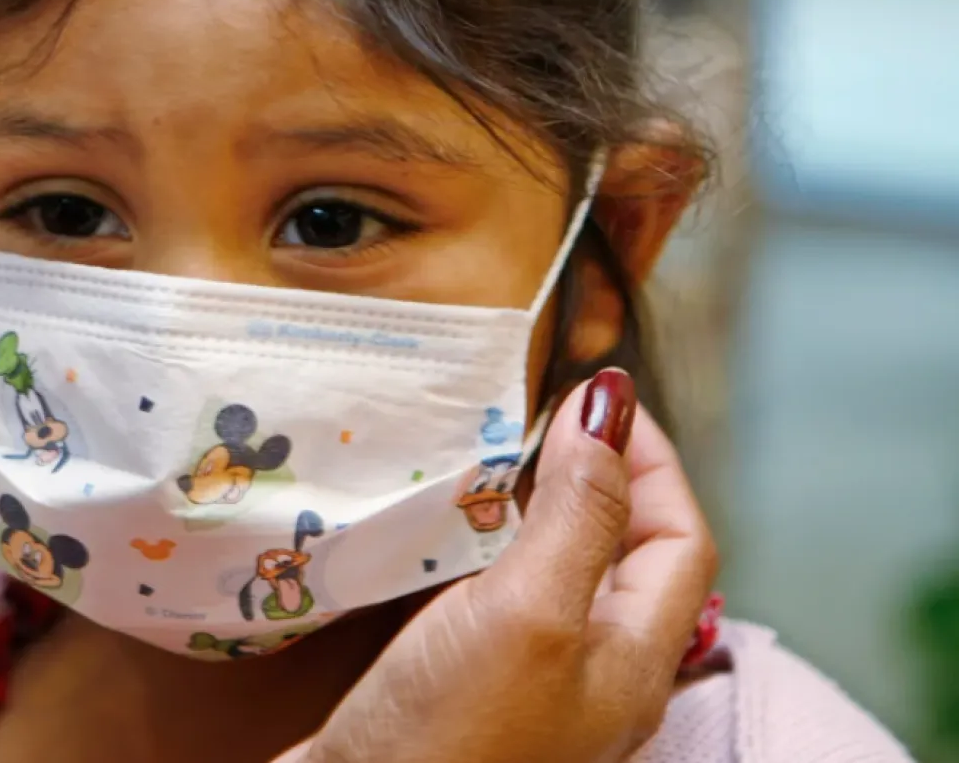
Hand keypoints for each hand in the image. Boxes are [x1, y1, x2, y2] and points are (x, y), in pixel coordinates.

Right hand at [285, 371, 717, 762]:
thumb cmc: (457, 734)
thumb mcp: (531, 609)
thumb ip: (580, 510)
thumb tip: (612, 404)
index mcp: (635, 657)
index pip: (678, 535)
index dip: (649, 456)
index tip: (595, 391)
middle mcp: (595, 673)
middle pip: (623, 551)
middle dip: (594, 472)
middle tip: (539, 413)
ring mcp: (531, 685)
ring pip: (557, 572)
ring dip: (533, 506)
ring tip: (490, 453)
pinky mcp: (467, 689)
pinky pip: (498, 599)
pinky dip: (482, 548)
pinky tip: (439, 531)